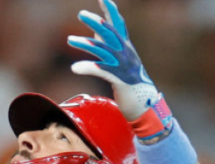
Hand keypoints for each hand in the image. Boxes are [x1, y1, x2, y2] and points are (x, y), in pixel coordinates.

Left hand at [67, 0, 158, 122]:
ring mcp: (123, 65)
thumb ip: (109, 45)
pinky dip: (88, 67)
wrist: (145, 103)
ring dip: (86, 43)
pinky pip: (101, 70)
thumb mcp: (119, 60)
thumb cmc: (128, 82)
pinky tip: (75, 68)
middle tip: (81, 14)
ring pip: (103, 50)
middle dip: (96, 22)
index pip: (118, 24)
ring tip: (69, 40)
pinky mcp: (119, 79)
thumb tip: (97, 32)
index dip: (110, 10)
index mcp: (126, 47)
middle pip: (111, 33)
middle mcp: (126, 53)